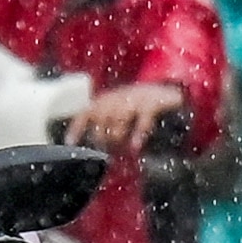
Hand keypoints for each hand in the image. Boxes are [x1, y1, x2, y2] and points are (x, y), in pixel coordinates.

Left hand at [65, 82, 183, 153]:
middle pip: (101, 114)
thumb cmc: (141, 109)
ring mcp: (137, 98)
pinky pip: (143, 119)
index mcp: (109, 100)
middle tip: (107, 148)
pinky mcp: (154, 103)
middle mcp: (119, 97)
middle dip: (101, 134)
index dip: (77, 126)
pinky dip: (138, 133)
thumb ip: (108, 130)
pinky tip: (135, 146)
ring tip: (120, 147)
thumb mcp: (121, 116)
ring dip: (117, 134)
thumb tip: (96, 151)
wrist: (172, 91)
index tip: (70, 142)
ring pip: (119, 116)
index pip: (86, 111)